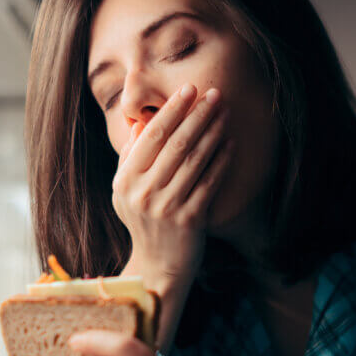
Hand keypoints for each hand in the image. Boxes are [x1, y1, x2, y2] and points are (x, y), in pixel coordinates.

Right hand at [113, 84, 233, 349]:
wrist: (158, 265)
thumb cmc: (144, 221)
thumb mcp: (126, 191)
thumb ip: (131, 157)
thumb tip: (142, 122)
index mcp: (125, 181)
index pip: (151, 136)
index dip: (171, 110)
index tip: (188, 90)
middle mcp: (143, 193)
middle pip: (175, 143)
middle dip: (197, 114)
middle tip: (214, 93)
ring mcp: (167, 207)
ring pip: (194, 160)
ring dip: (212, 132)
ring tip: (224, 112)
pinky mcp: (189, 220)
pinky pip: (209, 182)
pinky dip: (220, 160)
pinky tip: (230, 143)